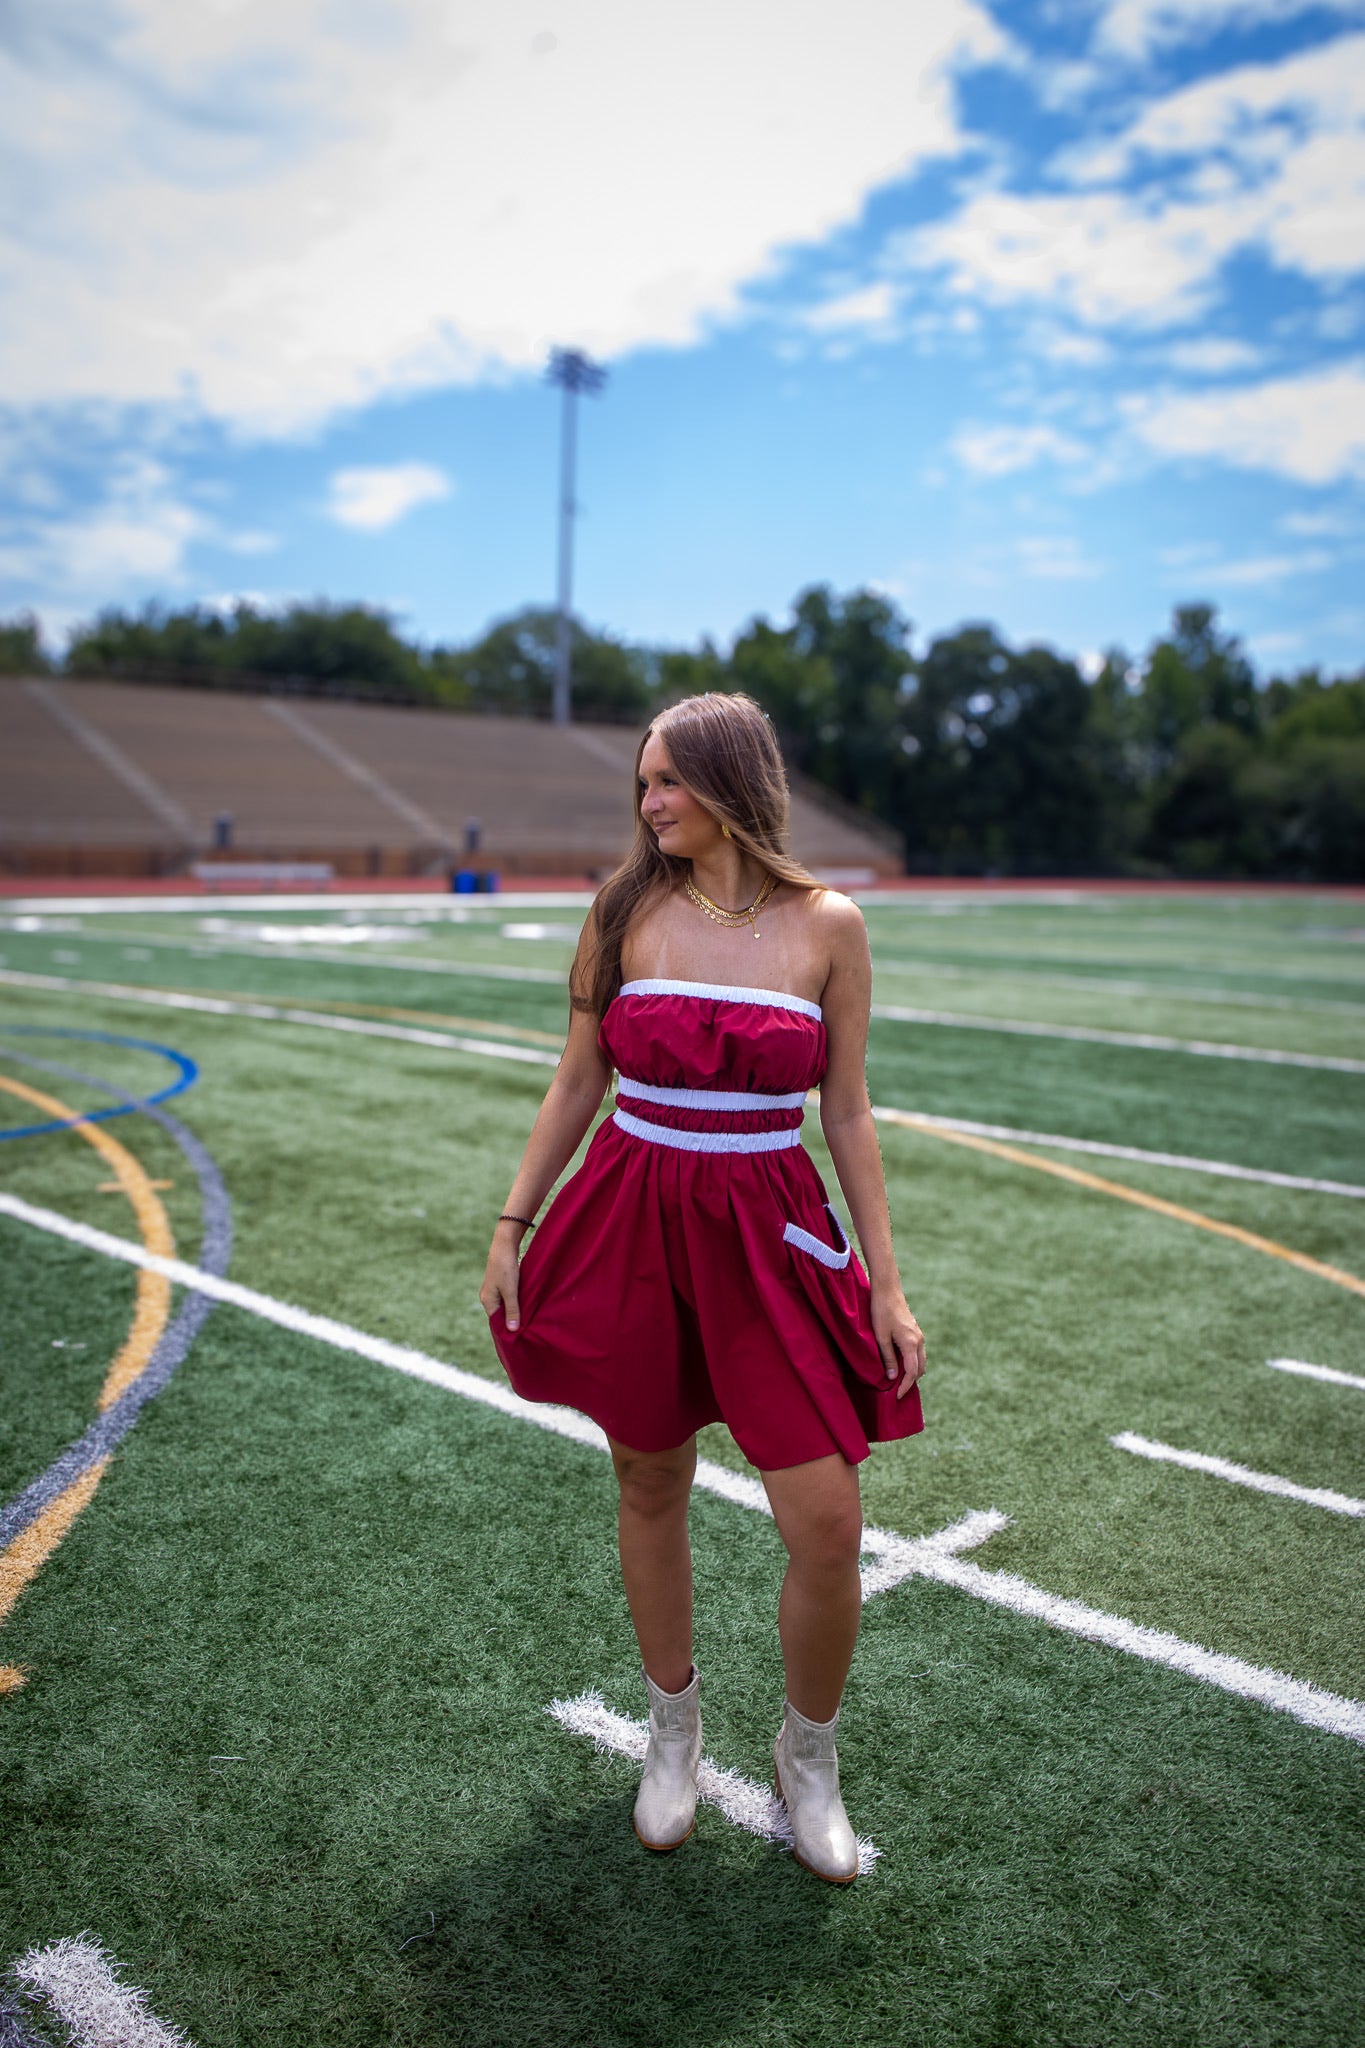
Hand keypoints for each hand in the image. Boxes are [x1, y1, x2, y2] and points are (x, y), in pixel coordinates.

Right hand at [479, 1224, 523, 1329]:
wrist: (505, 1245)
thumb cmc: (506, 1268)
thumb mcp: (511, 1291)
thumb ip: (513, 1310)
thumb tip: (512, 1330)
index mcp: (487, 1300)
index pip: (496, 1322)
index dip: (507, 1328)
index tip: (520, 1336)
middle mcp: (488, 1297)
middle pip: (501, 1315)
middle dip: (512, 1320)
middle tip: (527, 1330)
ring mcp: (494, 1290)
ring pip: (505, 1306)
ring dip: (515, 1311)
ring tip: (528, 1319)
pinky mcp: (501, 1283)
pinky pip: (508, 1298)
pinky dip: (516, 1302)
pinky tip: (525, 1304)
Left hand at [872, 1285, 925, 1399]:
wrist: (887, 1290)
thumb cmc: (881, 1312)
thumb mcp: (880, 1337)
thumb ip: (887, 1358)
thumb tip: (893, 1378)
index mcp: (910, 1344)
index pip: (912, 1372)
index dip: (905, 1387)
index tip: (897, 1397)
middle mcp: (919, 1341)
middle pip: (920, 1369)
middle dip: (910, 1382)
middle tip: (898, 1392)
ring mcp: (919, 1336)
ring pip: (920, 1361)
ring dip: (912, 1372)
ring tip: (899, 1381)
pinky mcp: (915, 1332)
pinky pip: (918, 1353)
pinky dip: (912, 1363)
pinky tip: (901, 1365)